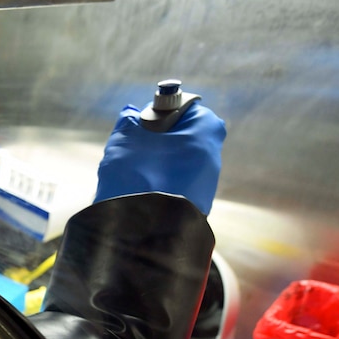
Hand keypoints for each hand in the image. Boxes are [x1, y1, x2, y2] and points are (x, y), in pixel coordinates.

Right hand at [93, 101, 225, 214]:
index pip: (188, 107)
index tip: (145, 123)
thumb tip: (132, 114)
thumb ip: (128, 121)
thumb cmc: (137, 176)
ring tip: (136, 172)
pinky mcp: (198, 206)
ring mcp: (207, 184)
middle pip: (185, 135)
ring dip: (159, 162)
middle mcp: (213, 156)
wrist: (144, 231)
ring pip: (180, 161)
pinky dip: (162, 183)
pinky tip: (143, 191)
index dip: (163, 111)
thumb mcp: (125, 140)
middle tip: (137, 147)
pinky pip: (179, 184)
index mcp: (205, 131)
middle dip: (160, 139)